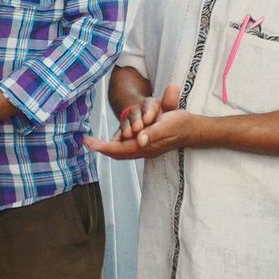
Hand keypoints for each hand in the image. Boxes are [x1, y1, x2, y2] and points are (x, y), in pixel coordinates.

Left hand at [85, 85, 199, 159]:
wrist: (192, 129)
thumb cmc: (179, 124)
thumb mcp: (166, 124)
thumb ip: (152, 133)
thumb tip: (139, 140)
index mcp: (146, 146)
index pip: (119, 149)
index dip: (102, 146)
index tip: (89, 142)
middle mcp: (144, 150)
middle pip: (117, 153)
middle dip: (101, 148)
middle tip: (87, 142)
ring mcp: (145, 150)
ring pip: (121, 153)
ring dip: (108, 148)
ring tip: (95, 143)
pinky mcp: (148, 147)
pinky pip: (127, 150)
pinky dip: (117, 147)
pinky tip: (113, 141)